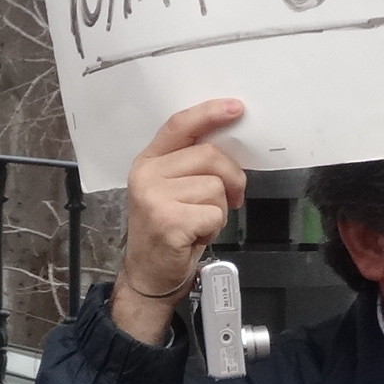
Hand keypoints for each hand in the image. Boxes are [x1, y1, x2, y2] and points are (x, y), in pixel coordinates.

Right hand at [111, 100, 246, 345]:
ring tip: (197, 222)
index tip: (236, 108)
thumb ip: (192, 165)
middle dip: (231, 177)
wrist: (149, 275)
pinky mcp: (167, 220)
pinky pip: (214, 213)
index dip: (209, 113)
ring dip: (218, 209)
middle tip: (230, 198)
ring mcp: (154, 197)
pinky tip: (195, 236)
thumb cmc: (168, 230)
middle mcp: (147, 174)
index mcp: (148, 160)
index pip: (179, 125)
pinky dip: (214, 228)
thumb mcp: (172, 190)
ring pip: (215, 187)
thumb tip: (232, 147)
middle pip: (209, 155)